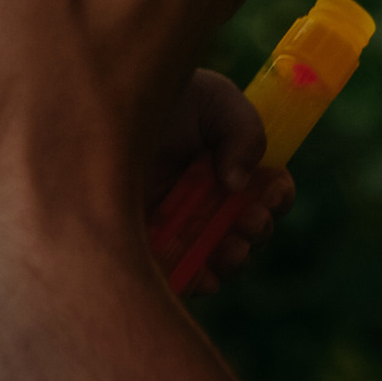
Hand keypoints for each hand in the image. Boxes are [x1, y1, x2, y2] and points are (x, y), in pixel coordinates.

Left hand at [148, 68, 296, 288]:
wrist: (103, 108)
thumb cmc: (166, 99)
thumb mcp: (214, 102)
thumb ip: (243, 133)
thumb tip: (236, 184)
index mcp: (231, 165)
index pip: (269, 192)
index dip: (277, 197)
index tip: (272, 193)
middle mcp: (208, 200)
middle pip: (248, 233)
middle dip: (257, 230)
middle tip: (249, 220)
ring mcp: (178, 226)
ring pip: (217, 261)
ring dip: (234, 259)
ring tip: (230, 247)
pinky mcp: (146, 246)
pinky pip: (177, 278)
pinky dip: (195, 281)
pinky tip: (203, 273)